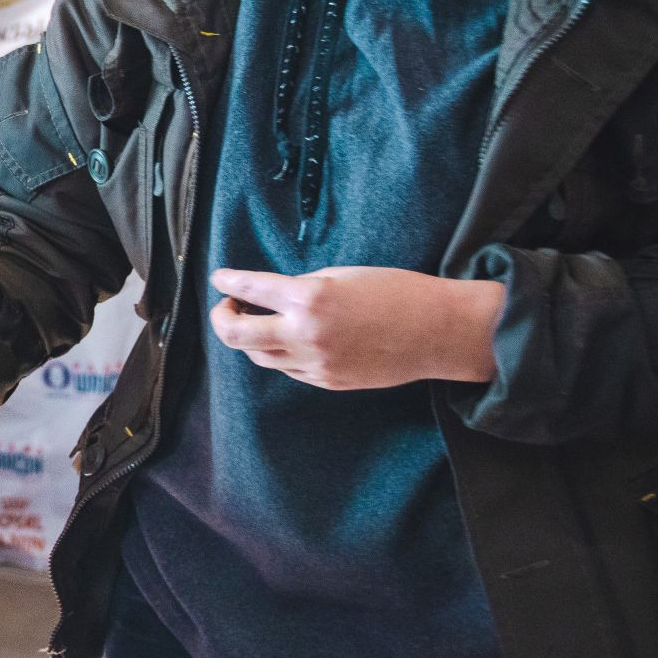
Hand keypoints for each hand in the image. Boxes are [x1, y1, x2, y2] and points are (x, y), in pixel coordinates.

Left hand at [208, 267, 505, 391]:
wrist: (437, 331)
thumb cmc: (396, 291)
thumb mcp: (342, 275)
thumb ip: (302, 288)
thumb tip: (270, 297)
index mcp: (309, 298)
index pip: (248, 290)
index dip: (227, 282)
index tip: (219, 278)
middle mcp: (305, 334)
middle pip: (236, 335)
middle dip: (222, 319)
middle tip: (227, 307)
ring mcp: (315, 364)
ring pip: (259, 356)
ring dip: (250, 338)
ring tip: (258, 321)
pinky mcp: (327, 382)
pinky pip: (289, 369)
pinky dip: (280, 353)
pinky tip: (288, 339)